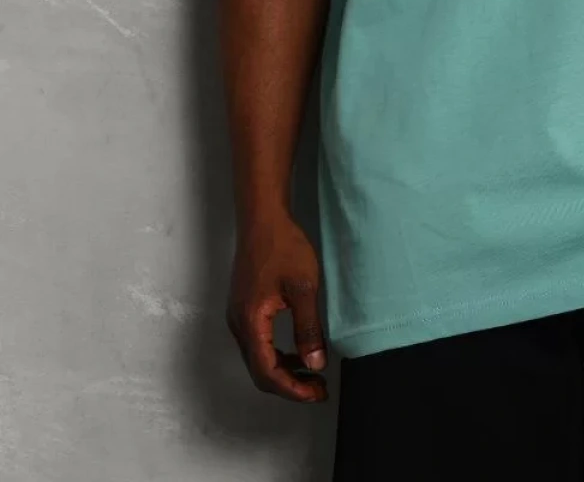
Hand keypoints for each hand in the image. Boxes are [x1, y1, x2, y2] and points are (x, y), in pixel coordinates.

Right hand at [227, 213, 328, 402]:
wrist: (263, 217)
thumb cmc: (283, 246)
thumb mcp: (303, 287)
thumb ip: (308, 328)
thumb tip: (315, 364)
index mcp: (250, 321)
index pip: (267, 372)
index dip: (293, 389)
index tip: (317, 393)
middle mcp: (239, 324)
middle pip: (259, 371)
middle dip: (289, 386)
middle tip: (318, 389)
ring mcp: (238, 316)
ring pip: (258, 359)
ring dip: (284, 372)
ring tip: (313, 373)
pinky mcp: (244, 308)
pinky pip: (258, 344)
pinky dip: (277, 355)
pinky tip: (297, 351)